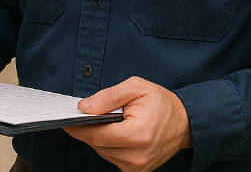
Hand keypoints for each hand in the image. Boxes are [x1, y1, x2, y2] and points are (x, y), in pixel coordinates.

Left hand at [64, 76, 192, 171]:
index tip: (66, 119)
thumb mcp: (136, 87)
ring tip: (112, 121)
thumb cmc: (161, 102)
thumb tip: (84, 108)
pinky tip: (118, 132)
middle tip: (89, 113)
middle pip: (97, 144)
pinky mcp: (136, 171)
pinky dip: (109, 144)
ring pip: (102, 151)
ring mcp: (137, 167)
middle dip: (90, 128)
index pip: (97, 134)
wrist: (184, 123)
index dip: (77, 127)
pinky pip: (111, 157)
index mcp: (138, 134)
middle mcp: (137, 156)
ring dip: (100, 136)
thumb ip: (109, 97)